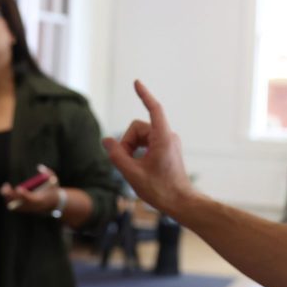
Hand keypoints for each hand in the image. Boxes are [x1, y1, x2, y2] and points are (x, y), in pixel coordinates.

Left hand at [0, 165, 63, 215]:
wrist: (54, 204)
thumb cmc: (53, 190)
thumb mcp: (54, 180)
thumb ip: (47, 173)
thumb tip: (39, 167)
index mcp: (40, 200)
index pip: (30, 199)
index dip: (24, 195)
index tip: (19, 188)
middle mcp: (33, 206)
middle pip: (19, 203)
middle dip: (11, 195)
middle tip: (6, 186)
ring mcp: (28, 209)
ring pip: (14, 206)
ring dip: (8, 197)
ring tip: (6, 187)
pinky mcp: (25, 209)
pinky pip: (14, 207)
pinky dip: (9, 200)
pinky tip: (7, 192)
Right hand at [103, 80, 194, 215]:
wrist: (181, 203)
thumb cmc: (160, 190)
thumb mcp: (132, 173)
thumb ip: (117, 155)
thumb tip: (106, 140)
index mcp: (163, 138)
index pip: (154, 109)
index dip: (144, 95)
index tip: (136, 83)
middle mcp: (168, 136)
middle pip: (138, 128)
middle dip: (127, 143)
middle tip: (126, 164)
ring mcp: (168, 142)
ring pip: (141, 136)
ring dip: (132, 149)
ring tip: (133, 168)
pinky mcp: (167, 149)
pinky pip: (147, 143)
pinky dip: (138, 151)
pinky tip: (138, 166)